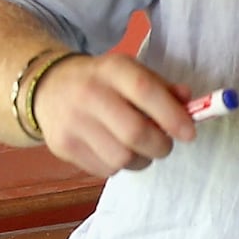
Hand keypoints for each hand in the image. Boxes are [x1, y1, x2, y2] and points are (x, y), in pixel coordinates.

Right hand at [34, 52, 195, 178]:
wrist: (48, 88)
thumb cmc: (102, 82)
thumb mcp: (130, 73)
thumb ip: (161, 88)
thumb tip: (189, 103)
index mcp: (112, 69)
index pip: (145, 91)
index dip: (172, 115)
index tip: (189, 133)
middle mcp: (89, 93)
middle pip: (135, 133)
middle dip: (160, 146)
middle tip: (164, 144)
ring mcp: (72, 122)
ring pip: (121, 158)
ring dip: (141, 159)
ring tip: (138, 147)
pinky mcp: (63, 146)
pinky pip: (105, 170)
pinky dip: (119, 165)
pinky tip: (114, 149)